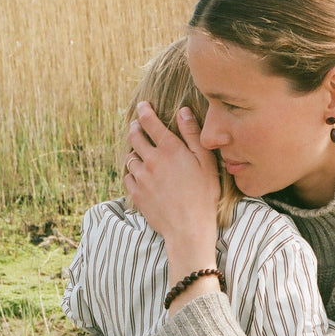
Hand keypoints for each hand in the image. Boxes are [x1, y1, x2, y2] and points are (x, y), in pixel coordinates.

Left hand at [124, 103, 220, 271]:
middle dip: (135, 127)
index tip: (143, 106)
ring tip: (141, 155)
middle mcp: (152, 160)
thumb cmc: (204, 197)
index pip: (150, 122)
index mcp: (171, 149)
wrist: (189, 229)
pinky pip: (128, 176)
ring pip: (130, 157)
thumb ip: (193, 136)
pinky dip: (133, 173)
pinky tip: (141, 176)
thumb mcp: (207, 164)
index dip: (145, 111)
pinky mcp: (136, 193)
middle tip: (137, 126)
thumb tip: (182, 111)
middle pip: (134, 136)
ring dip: (135, 153)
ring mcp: (142, 177)